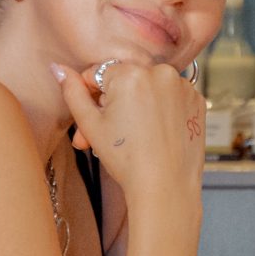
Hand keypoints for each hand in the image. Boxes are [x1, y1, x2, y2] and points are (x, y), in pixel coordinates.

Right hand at [59, 58, 203, 231]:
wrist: (166, 187)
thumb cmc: (127, 160)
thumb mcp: (91, 125)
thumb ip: (72, 92)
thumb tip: (57, 68)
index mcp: (130, 73)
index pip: (99, 73)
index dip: (92, 97)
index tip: (94, 120)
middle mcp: (160, 72)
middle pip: (125, 80)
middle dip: (113, 104)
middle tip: (107, 135)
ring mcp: (182, 86)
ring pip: (149, 87)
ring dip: (138, 105)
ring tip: (133, 136)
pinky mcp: (197, 100)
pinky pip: (171, 96)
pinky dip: (162, 110)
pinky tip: (156, 133)